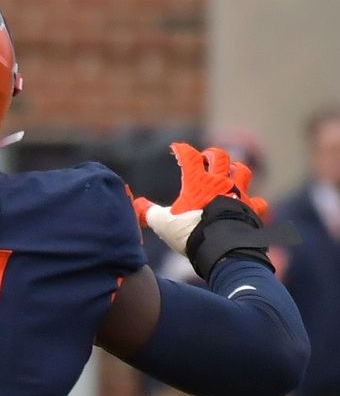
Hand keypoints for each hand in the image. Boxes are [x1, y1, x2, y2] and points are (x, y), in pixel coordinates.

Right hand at [134, 143, 268, 254]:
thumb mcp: (163, 223)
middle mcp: (220, 183)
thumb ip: (148, 212)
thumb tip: (136, 205)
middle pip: (220, 157)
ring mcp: (238, 194)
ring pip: (242, 172)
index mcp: (197, 183)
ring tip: (230, 172)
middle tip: (206, 157)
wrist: (221, 247)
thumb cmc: (190, 232)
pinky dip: (254, 202)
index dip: (182, 150)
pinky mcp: (251, 209)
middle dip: (212, 154)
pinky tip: (250, 205)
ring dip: (236, 169)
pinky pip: (258, 202)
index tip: (176, 148)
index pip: (189, 157)